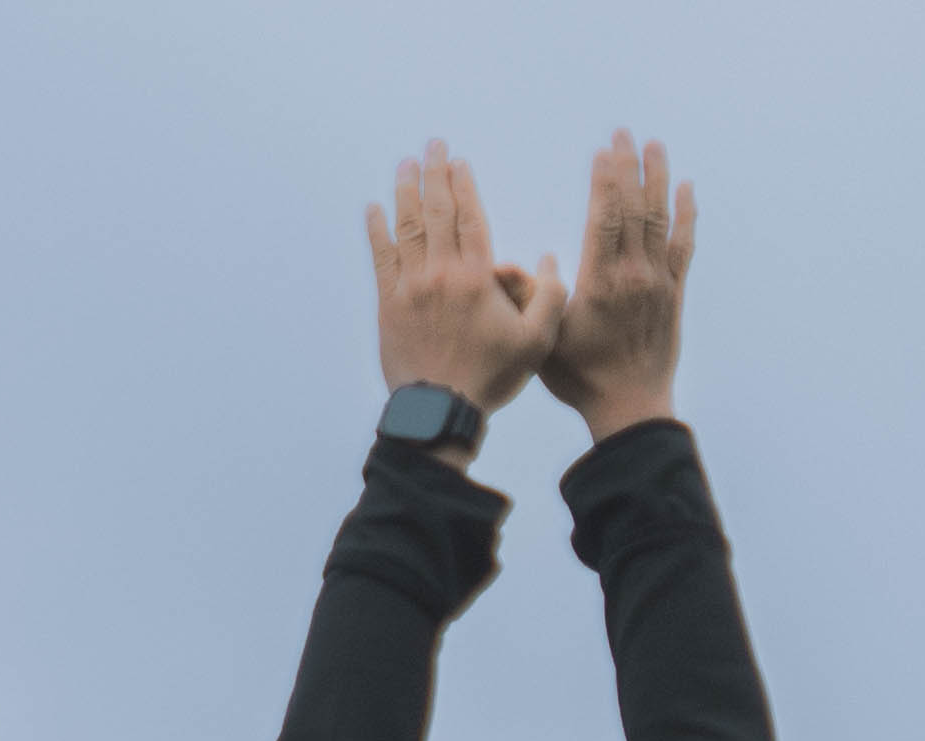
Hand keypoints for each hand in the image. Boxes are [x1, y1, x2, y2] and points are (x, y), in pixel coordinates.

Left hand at [366, 143, 563, 416]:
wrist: (440, 411)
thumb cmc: (491, 377)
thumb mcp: (538, 340)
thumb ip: (549, 296)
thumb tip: (551, 261)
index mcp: (478, 277)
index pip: (470, 218)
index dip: (464, 186)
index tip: (459, 161)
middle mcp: (442, 274)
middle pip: (437, 213)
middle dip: (435, 175)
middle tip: (432, 146)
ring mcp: (411, 288)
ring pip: (407, 229)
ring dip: (405, 193)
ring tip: (405, 165)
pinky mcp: (388, 306)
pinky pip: (380, 259)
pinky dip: (376, 231)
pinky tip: (373, 209)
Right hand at [534, 132, 692, 439]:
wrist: (630, 405)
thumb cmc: (581, 378)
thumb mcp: (543, 340)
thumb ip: (529, 299)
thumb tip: (502, 267)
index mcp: (601, 282)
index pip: (606, 218)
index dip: (606, 181)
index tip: (603, 151)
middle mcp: (634, 275)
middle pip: (635, 208)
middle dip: (630, 167)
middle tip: (625, 133)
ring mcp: (658, 281)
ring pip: (661, 219)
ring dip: (658, 179)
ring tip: (654, 146)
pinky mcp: (674, 292)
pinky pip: (683, 245)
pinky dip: (686, 215)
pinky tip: (685, 189)